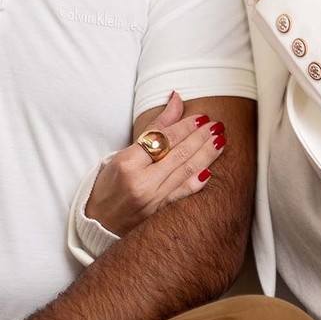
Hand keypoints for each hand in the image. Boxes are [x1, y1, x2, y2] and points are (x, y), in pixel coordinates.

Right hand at [84, 91, 226, 236]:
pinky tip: (210, 169)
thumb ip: (155, 127)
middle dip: (200, 138)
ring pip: (185, 171)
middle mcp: (141, 182)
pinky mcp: (160, 213)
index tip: (201, 117)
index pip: (163, 139)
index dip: (185, 126)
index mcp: (128, 163)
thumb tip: (176, 98)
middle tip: (217, 125)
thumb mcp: (125, 152)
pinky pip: (183, 194)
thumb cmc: (110, 182)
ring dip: (206, 154)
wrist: (100, 221)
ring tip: (220, 140)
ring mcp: (152, 200)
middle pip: (178, 154)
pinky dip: (197, 181)